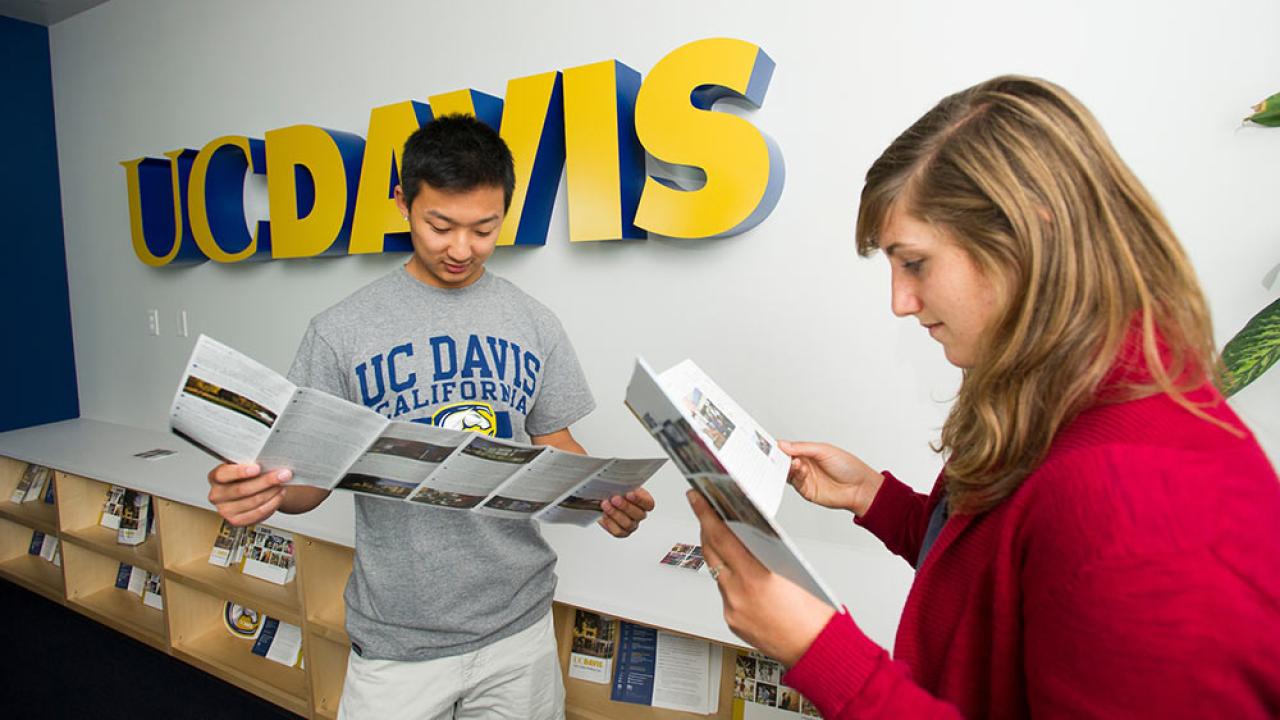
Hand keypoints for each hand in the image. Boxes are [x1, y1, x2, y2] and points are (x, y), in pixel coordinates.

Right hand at [207, 463, 290, 526]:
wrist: (250, 489)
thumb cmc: (246, 475)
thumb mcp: (245, 464)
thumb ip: (251, 462)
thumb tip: (270, 461)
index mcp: (215, 477)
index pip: (224, 474)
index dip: (240, 471)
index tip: (257, 468)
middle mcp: (217, 495)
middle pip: (242, 489)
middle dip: (266, 481)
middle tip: (283, 474)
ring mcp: (225, 510)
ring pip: (253, 501)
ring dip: (272, 492)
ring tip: (283, 484)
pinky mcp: (236, 521)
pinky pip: (258, 513)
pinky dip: (272, 503)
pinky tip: (279, 495)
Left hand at [598, 489, 654, 537]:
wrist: (605, 499)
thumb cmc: (616, 491)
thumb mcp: (622, 484)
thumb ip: (624, 484)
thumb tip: (620, 482)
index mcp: (644, 502)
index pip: (648, 504)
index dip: (640, 500)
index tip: (630, 493)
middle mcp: (639, 515)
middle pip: (638, 515)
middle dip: (625, 506)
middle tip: (615, 499)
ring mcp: (631, 525)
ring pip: (628, 524)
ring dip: (615, 514)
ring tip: (605, 505)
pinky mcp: (622, 532)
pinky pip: (618, 531)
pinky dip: (610, 523)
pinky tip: (604, 515)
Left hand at [688, 490, 834, 666]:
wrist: (816, 650)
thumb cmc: (814, 615)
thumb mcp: (792, 571)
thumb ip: (766, 552)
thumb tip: (751, 536)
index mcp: (756, 576)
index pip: (722, 536)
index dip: (705, 514)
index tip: (697, 498)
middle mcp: (738, 593)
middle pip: (711, 551)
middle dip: (706, 528)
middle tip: (703, 509)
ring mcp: (733, 608)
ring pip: (716, 572)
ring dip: (718, 553)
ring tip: (721, 537)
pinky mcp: (732, 621)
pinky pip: (724, 593)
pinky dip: (728, 579)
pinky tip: (737, 572)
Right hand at [779, 440, 883, 516]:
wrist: (860, 488)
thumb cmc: (849, 467)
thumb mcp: (824, 450)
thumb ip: (802, 447)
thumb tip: (783, 444)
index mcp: (808, 452)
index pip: (789, 448)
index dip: (780, 446)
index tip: (772, 444)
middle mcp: (805, 465)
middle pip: (784, 461)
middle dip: (779, 457)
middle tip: (776, 454)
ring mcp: (805, 478)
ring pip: (787, 472)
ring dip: (787, 466)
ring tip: (794, 461)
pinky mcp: (806, 491)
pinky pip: (794, 483)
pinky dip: (794, 475)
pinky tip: (799, 469)